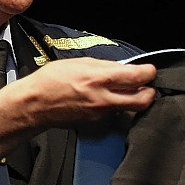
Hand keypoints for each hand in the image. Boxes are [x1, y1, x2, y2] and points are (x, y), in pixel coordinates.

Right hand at [0, 56, 157, 174]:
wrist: (34, 105)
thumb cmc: (51, 80)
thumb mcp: (79, 63)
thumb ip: (105, 67)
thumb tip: (124, 69)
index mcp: (99, 79)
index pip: (137, 78)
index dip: (148, 73)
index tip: (149, 70)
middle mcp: (103, 98)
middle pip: (143, 100)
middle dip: (150, 92)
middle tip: (147, 85)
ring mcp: (101, 113)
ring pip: (129, 107)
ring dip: (133, 98)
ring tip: (125, 88)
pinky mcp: (97, 121)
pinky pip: (114, 111)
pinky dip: (116, 103)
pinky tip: (105, 97)